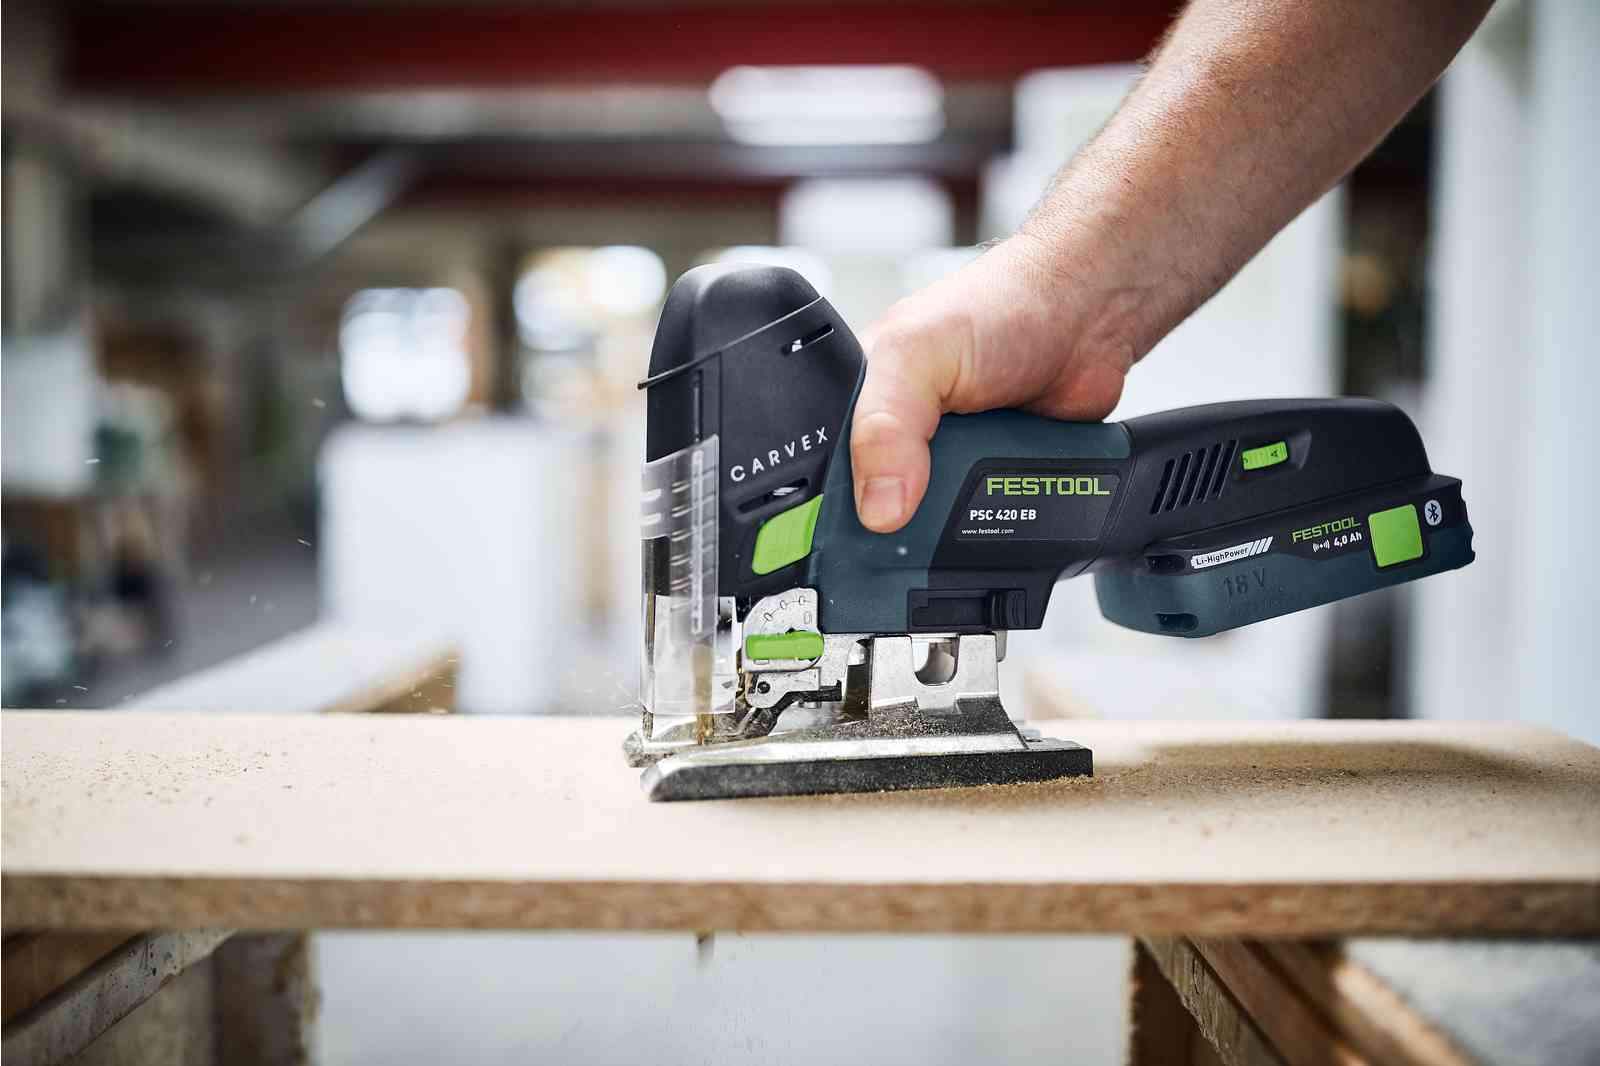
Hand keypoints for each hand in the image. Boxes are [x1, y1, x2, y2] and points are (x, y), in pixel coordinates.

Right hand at [850, 234, 1146, 532]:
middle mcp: (897, 441)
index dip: (836, 506)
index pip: (823, 478)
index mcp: (856, 405)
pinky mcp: (993, 487)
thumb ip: (885, 425)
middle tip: (927, 498)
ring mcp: (948, 467)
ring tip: (977, 479)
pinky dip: (1001, 523)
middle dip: (907, 519)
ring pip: (936, 534)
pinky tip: (1008, 493)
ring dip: (960, 522)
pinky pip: (987, 534)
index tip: (861, 524)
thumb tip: (878, 507)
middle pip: (878, 520)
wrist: (1087, 312)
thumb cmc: (1000, 304)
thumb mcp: (917, 353)